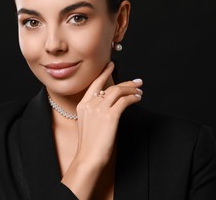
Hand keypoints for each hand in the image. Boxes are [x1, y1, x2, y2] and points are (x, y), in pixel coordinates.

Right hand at [61, 61, 142, 199]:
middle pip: (110, 87)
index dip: (104, 73)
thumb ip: (94, 112)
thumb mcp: (87, 123)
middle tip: (137, 82)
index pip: (94, 84)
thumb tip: (110, 105)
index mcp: (82, 105)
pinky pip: (125, 101)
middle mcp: (90, 104)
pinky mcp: (110, 116)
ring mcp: (99, 109)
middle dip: (126, 83)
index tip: (111, 65)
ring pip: (118, 91)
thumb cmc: (89, 144)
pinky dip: (133, 98)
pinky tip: (138, 98)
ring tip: (140, 92)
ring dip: (131, 90)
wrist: (89, 156)